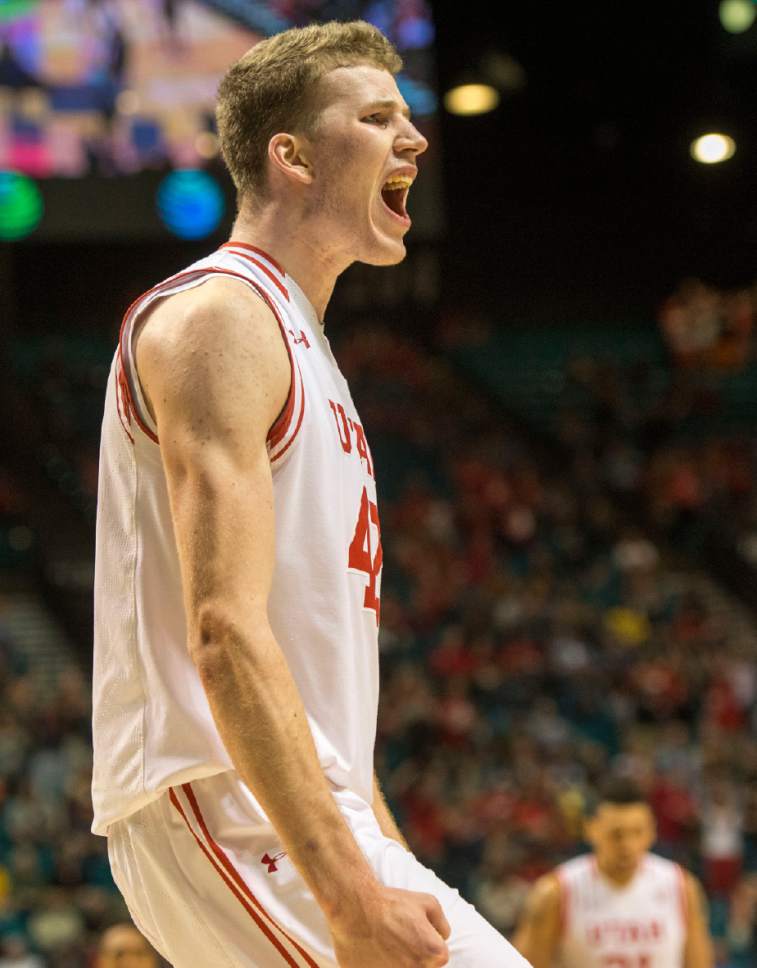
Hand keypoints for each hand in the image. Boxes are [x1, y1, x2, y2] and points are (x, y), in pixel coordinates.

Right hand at [330, 885, 450, 966]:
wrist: (357, 908)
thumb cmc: (392, 904)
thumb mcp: (428, 901)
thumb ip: (442, 923)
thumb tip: (443, 936)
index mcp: (433, 953)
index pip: (439, 957)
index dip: (428, 942)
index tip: (415, 933)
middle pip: (422, 966)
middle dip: (414, 954)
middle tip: (400, 939)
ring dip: (399, 961)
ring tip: (387, 945)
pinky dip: (382, 965)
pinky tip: (377, 952)